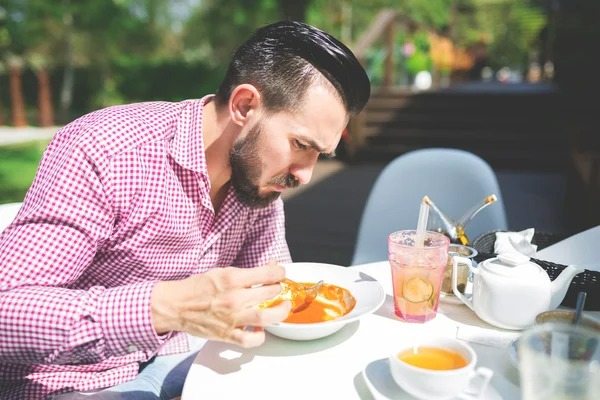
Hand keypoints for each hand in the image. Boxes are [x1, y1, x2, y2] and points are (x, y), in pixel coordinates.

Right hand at [151, 263, 289, 347]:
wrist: (175, 305)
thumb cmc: (197, 288)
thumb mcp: (222, 272)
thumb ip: (247, 272)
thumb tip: (270, 267)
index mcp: (232, 279)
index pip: (267, 274)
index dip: (279, 272)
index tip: (280, 273)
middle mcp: (234, 298)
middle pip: (270, 293)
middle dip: (278, 289)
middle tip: (278, 288)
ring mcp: (232, 318)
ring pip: (266, 317)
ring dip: (280, 311)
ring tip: (282, 307)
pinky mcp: (227, 334)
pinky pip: (250, 340)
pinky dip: (260, 336)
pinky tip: (261, 329)